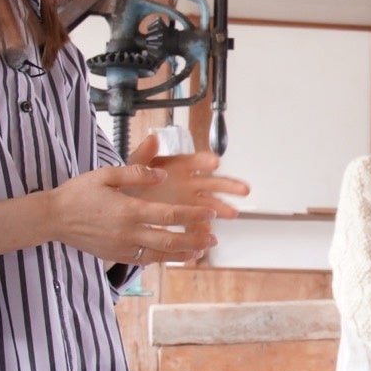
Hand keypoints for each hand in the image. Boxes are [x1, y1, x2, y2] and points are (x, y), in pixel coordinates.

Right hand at [45, 162, 218, 264]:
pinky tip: (177, 255)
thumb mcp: (106, 174)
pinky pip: (146, 260)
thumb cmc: (79, 192)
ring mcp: (122, 247)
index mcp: (127, 209)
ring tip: (202, 250)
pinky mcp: (117, 256)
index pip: (168, 214)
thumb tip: (163, 173)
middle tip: (214, 238)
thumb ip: (136, 172)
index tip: (210, 213)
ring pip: (160, 254)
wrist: (53, 218)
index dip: (192, 215)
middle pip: (169, 239)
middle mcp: (127, 232)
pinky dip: (164, 259)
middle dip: (195, 239)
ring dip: (184, 253)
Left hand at [122, 136, 249, 219]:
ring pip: (210, 204)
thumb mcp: (135, 165)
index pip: (196, 162)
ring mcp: (189, 201)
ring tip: (233, 213)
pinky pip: (196, 223)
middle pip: (213, 183)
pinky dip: (201, 228)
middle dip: (229, 185)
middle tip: (243, 189)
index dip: (205, 162)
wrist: (127, 202)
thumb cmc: (133, 181)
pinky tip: (206, 232)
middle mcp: (188, 183)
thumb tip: (152, 138)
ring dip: (222, 208)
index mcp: (179, 167)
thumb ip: (144, 154)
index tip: (215, 162)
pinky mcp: (185, 217)